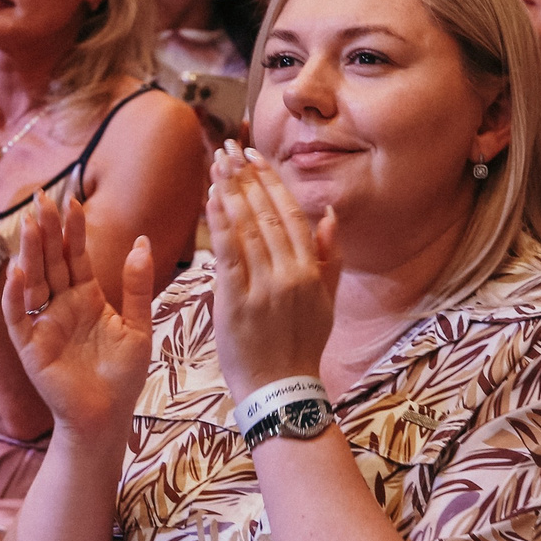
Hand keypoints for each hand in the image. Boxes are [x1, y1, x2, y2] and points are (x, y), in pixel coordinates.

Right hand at [0, 193, 153, 449]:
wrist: (108, 416)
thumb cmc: (123, 374)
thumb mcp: (138, 326)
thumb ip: (137, 285)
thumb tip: (143, 241)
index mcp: (87, 297)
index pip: (77, 256)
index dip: (73, 230)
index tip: (73, 200)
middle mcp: (61, 305)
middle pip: (51, 261)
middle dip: (46, 230)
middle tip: (41, 199)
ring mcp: (43, 323)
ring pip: (34, 280)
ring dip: (30, 252)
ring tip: (29, 224)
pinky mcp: (30, 345)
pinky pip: (18, 316)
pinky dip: (16, 295)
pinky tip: (19, 272)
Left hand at [207, 145, 340, 403]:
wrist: (281, 390)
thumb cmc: (300, 346)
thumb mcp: (325, 302)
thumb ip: (329, 258)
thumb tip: (331, 216)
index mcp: (312, 270)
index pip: (291, 214)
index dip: (272, 182)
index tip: (255, 156)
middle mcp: (292, 273)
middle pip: (266, 214)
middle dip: (246, 178)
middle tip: (228, 150)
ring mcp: (265, 287)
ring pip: (247, 228)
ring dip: (230, 191)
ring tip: (216, 165)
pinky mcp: (237, 301)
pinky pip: (228, 254)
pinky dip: (219, 224)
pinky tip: (210, 199)